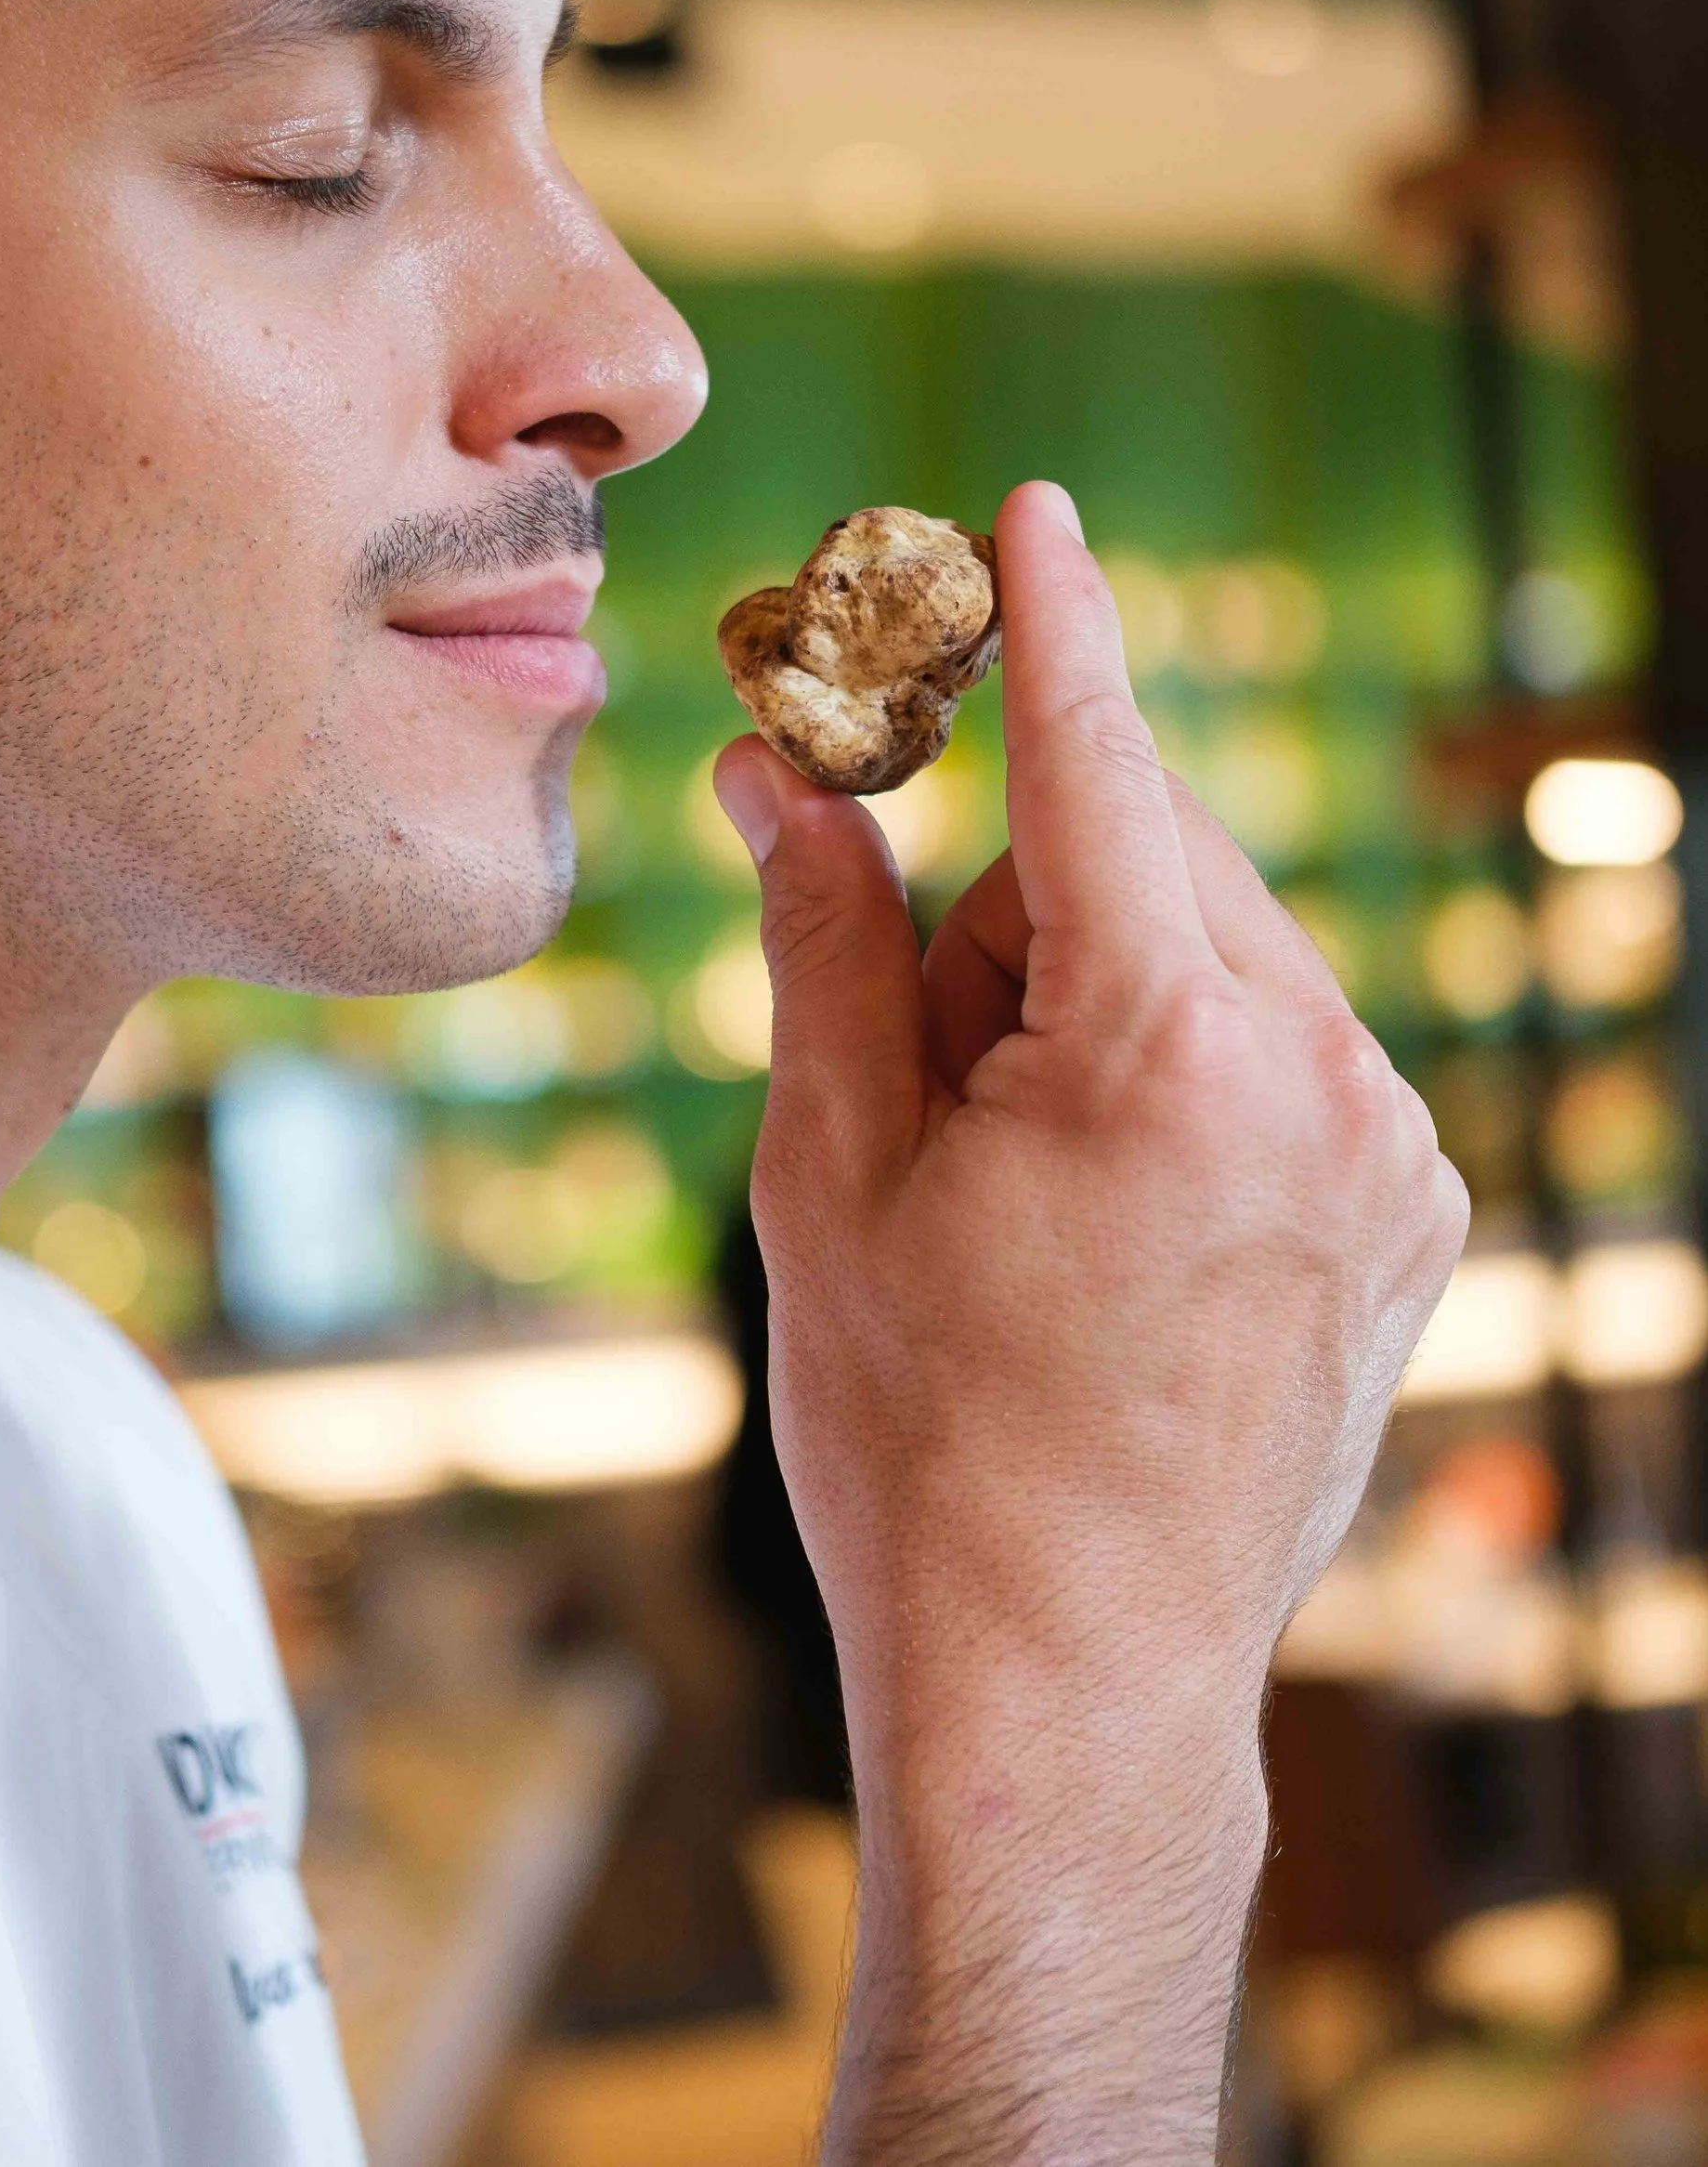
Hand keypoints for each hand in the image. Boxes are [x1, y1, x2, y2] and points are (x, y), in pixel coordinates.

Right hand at [714, 479, 1465, 2163]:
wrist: (1068, 1684)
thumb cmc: (922, 1438)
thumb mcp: (834, 1168)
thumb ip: (828, 939)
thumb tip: (783, 779)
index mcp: (1172, 1056)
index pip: (1095, 772)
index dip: (1049, 626)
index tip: (1034, 508)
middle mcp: (1324, 1079)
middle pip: (1137, 867)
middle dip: (1011, 912)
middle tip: (914, 1065)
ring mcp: (1390, 1151)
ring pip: (1205, 953)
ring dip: (1087, 996)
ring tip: (1009, 1180)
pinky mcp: (1409, 1208)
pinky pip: (1272, 1044)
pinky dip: (1171, 1062)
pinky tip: (1101, 1209)